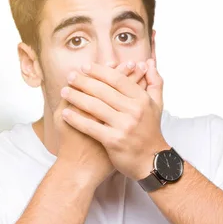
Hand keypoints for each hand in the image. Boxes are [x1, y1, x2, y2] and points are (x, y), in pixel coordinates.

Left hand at [61, 58, 166, 180]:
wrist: (151, 161)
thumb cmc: (151, 131)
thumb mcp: (157, 105)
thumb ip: (154, 82)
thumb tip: (150, 62)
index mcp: (142, 100)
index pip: (118, 80)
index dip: (100, 71)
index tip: (85, 66)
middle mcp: (134, 111)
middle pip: (104, 91)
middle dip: (84, 81)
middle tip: (70, 76)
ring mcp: (124, 126)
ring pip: (95, 107)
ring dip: (76, 97)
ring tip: (64, 91)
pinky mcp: (114, 141)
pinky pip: (90, 127)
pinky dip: (76, 119)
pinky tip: (65, 113)